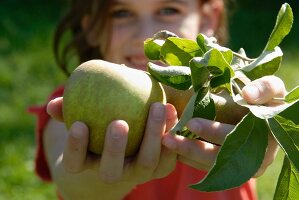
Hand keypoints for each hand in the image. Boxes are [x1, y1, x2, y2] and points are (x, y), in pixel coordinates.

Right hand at [45, 99, 177, 199]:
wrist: (123, 151)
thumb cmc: (97, 130)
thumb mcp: (83, 120)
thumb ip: (69, 111)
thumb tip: (53, 104)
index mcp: (89, 164)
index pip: (75, 162)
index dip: (75, 147)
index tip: (78, 125)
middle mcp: (114, 173)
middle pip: (112, 170)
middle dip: (114, 148)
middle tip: (119, 122)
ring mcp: (138, 173)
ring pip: (146, 163)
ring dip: (153, 136)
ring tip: (158, 106)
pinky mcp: (160, 168)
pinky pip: (168, 157)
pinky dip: (172, 135)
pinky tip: (173, 109)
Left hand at [162, 75, 285, 175]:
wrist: (262, 112)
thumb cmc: (265, 97)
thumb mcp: (271, 88)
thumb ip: (264, 88)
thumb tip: (247, 95)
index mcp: (267, 138)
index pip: (237, 136)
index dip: (214, 131)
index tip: (191, 123)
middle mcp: (255, 158)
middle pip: (220, 157)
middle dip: (192, 148)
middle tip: (168, 138)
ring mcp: (241, 165)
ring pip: (210, 165)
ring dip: (186, 154)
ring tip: (165, 142)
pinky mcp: (229, 167)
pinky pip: (206, 166)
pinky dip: (189, 157)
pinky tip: (172, 147)